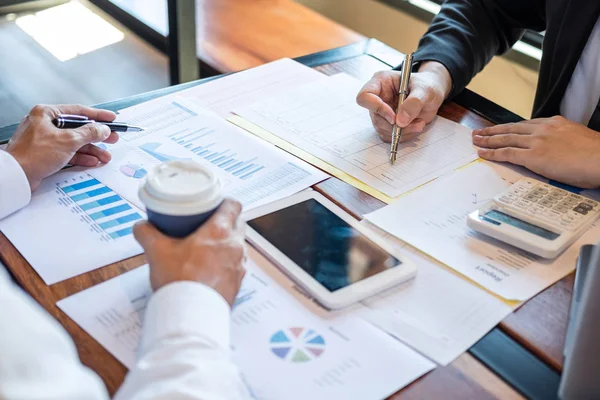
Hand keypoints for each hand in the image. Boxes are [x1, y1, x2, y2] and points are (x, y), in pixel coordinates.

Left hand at [5, 104, 118, 190]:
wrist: (16, 175)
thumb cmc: (33, 154)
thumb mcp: (68, 140)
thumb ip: (89, 133)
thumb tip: (102, 129)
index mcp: (47, 114)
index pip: (78, 111)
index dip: (98, 116)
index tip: (111, 119)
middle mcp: (45, 124)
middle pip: (78, 128)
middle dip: (96, 136)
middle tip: (112, 138)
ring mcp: (46, 139)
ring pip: (74, 142)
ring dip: (91, 149)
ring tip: (104, 156)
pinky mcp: (46, 154)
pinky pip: (68, 153)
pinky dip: (81, 157)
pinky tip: (92, 161)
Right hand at [133, 199, 246, 306]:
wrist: (190, 315)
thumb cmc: (179, 280)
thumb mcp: (157, 252)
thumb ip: (147, 233)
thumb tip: (141, 225)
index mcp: (220, 231)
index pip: (233, 205)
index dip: (225, 202)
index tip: (215, 203)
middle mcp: (235, 246)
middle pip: (238, 224)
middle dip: (226, 221)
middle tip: (208, 224)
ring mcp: (239, 265)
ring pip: (238, 246)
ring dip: (227, 243)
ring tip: (208, 247)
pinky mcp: (238, 283)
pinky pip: (236, 266)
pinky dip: (226, 263)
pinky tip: (211, 268)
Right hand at [356, 61, 451, 141]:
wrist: (432, 95)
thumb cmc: (427, 86)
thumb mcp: (425, 90)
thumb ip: (414, 103)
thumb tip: (401, 120)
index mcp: (381, 82)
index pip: (365, 97)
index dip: (377, 108)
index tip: (394, 117)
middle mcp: (378, 97)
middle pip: (376, 117)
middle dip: (395, 125)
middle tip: (415, 122)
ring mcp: (381, 112)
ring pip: (383, 129)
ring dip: (403, 131)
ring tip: (419, 122)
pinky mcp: (387, 124)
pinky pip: (390, 136)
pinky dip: (404, 135)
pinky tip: (415, 125)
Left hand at [473, 116, 599, 187]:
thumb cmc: (596, 154)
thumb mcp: (578, 138)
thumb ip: (563, 140)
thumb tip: (560, 149)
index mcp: (555, 123)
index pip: (526, 125)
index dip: (510, 128)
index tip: (500, 129)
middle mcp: (543, 129)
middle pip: (511, 128)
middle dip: (493, 131)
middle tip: (479, 132)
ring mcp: (536, 141)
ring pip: (505, 139)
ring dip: (487, 140)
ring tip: (476, 141)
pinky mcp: (533, 156)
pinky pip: (507, 153)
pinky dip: (492, 153)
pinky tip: (483, 153)